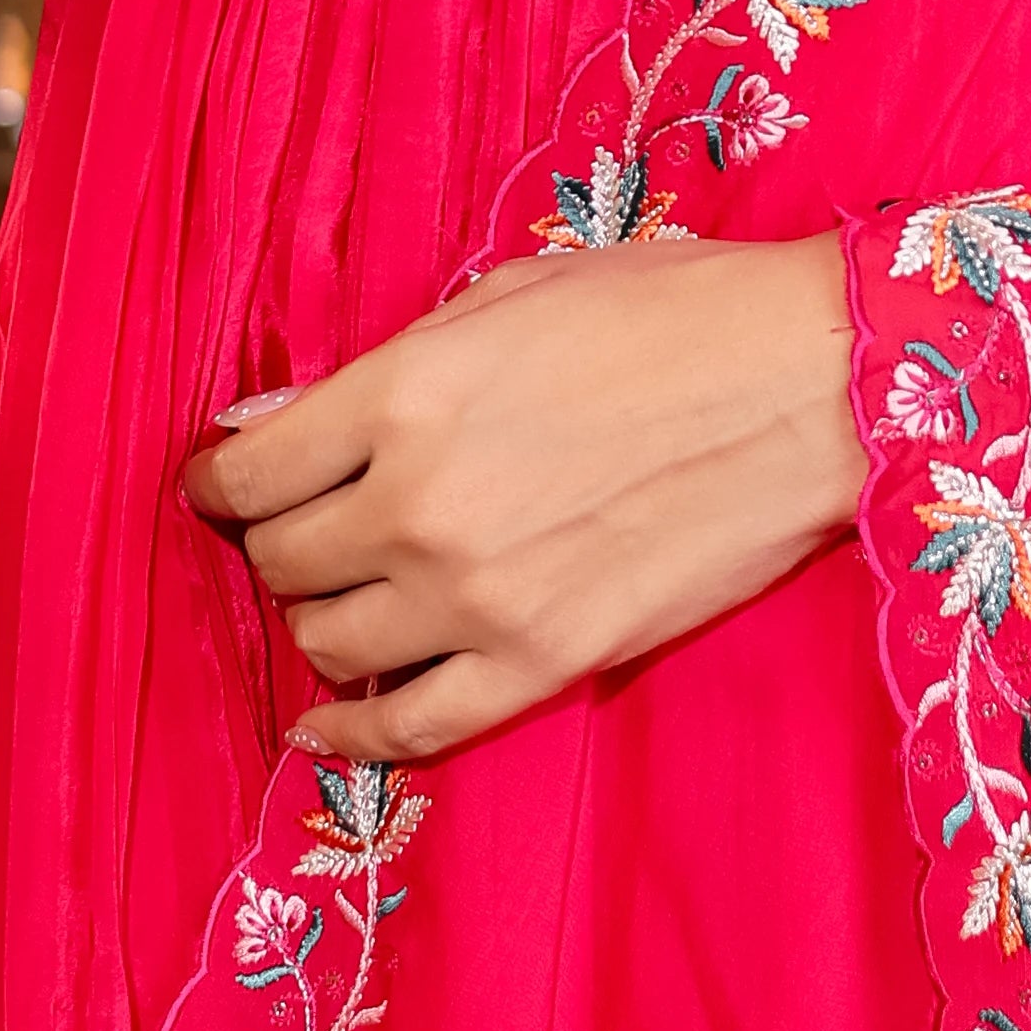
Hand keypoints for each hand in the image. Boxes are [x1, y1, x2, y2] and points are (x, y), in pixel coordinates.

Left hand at [178, 234, 867, 762]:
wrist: (808, 385)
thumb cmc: (670, 312)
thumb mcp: (507, 295)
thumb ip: (385, 367)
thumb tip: (268, 425)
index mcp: (405, 393)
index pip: (249, 472)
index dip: (221, 481)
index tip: (224, 482)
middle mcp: (420, 504)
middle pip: (282, 560)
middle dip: (284, 541)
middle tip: (315, 522)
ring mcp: (478, 597)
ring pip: (329, 642)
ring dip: (326, 617)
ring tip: (355, 589)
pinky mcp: (543, 663)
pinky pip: (409, 727)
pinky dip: (352, 735)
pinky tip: (324, 728)